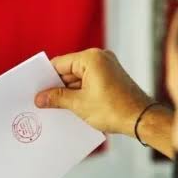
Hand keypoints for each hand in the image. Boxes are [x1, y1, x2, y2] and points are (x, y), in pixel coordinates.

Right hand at [35, 49, 153, 136]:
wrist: (141, 119)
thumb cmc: (114, 109)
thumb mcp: (78, 104)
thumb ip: (56, 98)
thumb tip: (40, 98)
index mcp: (91, 58)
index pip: (60, 64)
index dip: (46, 77)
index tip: (36, 89)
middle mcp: (100, 58)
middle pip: (68, 70)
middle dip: (56, 86)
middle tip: (43, 101)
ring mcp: (107, 68)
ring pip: (78, 78)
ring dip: (67, 92)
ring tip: (56, 106)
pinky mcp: (111, 78)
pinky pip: (88, 82)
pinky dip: (79, 93)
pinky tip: (71, 106)